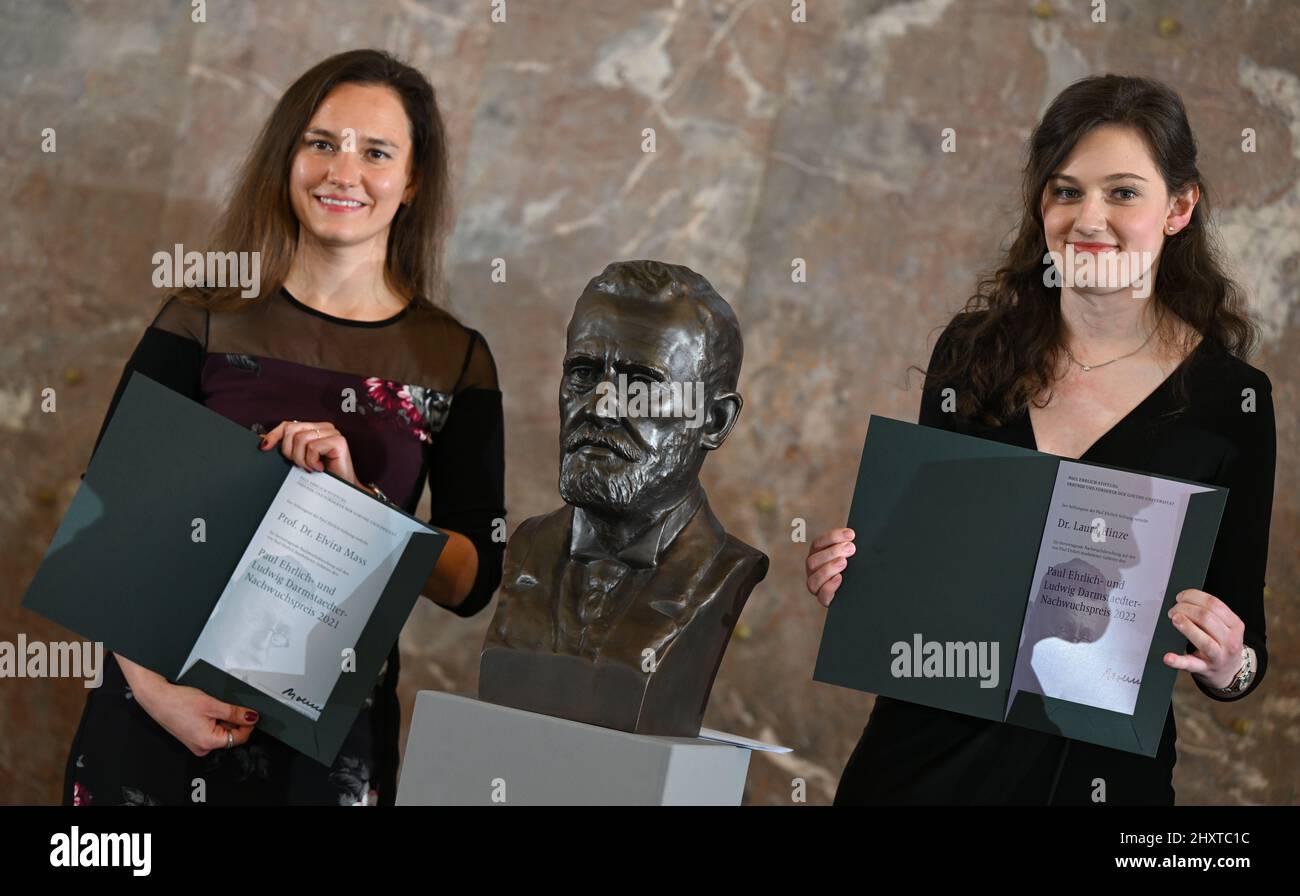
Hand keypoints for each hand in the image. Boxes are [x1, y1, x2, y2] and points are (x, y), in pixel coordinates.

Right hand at [116, 655, 258, 755]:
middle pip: (230, 735)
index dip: (247, 724)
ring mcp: (196, 743)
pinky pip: (210, 730)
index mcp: (208, 742)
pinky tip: (205, 710)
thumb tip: (251, 717)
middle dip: (233, 720)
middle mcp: (202, 747)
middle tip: (225, 705)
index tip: (251, 713)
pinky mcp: (192, 737)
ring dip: (222, 719)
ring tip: (211, 707)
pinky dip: (212, 720)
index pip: (239, 738)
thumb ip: (234, 713)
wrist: (157, 698)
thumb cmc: (178, 702)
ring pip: (220, 732)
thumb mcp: (212, 704)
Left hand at [261, 420, 358, 486]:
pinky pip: (312, 447)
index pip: (288, 424)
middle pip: (291, 430)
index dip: (274, 435)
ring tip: (310, 468)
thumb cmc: (321, 476)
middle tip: (298, 464)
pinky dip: (312, 461)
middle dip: (289, 451)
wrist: (341, 490)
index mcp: (314, 429)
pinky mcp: (338, 441)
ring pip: (301, 439)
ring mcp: (332, 432)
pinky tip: (319, 468)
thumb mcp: (299, 459)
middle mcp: (323, 427)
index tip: (265, 447)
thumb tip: (264, 442)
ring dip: (301, 459)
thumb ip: (288, 447)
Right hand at [806, 528, 855, 607]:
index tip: (850, 534)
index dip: (833, 537)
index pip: (818, 543)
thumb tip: (853, 534)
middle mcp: (813, 570)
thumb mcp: (850, 555)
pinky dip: (830, 586)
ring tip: (844, 562)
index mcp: (817, 555)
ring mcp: (817, 586)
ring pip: (814, 578)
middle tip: (851, 548)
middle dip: (832, 552)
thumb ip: (848, 545)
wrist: (858, 591)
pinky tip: (840, 578)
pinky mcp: (824, 599)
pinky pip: (822, 595)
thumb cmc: (853, 568)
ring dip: (829, 568)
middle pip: (813, 560)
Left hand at [1162, 588, 1245, 689]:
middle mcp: (1230, 641)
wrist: (1229, 672)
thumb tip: (1184, 598)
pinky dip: (1177, 661)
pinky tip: (1168, 657)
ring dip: (1186, 627)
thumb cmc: (1222, 644)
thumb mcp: (1225, 627)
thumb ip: (1210, 613)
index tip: (1180, 597)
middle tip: (1173, 611)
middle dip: (1185, 609)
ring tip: (1174, 619)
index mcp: (1235, 625)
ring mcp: (1218, 656)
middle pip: (1206, 618)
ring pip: (1203, 640)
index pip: (1214, 604)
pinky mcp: (1204, 668)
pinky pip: (1190, 664)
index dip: (1193, 596)